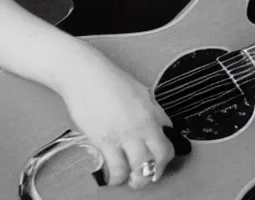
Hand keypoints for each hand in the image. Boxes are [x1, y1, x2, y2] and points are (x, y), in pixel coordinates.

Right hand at [61, 49, 174, 189]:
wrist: (85, 75)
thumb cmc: (110, 80)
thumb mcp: (140, 92)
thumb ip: (152, 111)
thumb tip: (161, 127)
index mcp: (152, 112)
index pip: (169, 141)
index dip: (166, 156)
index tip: (159, 161)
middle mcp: (142, 125)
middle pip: (160, 158)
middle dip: (155, 172)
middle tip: (147, 176)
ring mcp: (124, 134)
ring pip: (140, 169)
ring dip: (136, 179)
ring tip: (129, 178)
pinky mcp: (104, 141)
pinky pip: (116, 169)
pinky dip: (116, 178)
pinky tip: (113, 175)